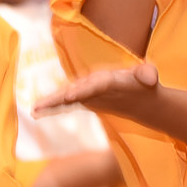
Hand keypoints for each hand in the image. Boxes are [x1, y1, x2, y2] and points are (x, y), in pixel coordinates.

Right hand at [36, 61, 159, 118]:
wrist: (138, 92)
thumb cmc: (142, 84)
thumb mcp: (148, 79)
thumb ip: (147, 74)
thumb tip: (150, 76)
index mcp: (109, 78)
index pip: (95, 84)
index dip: (82, 89)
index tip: (70, 96)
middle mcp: (93, 82)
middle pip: (75, 88)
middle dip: (61, 95)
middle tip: (45, 103)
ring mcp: (85, 90)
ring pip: (66, 95)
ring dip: (51, 101)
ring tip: (35, 108)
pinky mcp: (81, 99)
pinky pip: (65, 103)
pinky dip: (52, 107)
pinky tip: (36, 112)